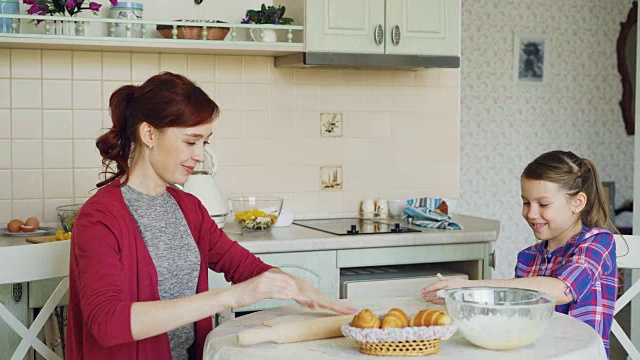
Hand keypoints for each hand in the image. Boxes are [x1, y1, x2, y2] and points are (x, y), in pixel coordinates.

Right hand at [230, 270, 356, 314]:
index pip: (309, 287)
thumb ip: (291, 294)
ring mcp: (273, 280)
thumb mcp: (274, 293)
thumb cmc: (252, 294)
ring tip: (327, 306)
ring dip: (314, 298)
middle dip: (326, 299)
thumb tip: (309, 301)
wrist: (232, 293)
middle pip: (309, 287)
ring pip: (299, 288)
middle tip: (342, 308)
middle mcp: (281, 276)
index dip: (325, 297)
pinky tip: (306, 301)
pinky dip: (296, 296)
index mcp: (285, 279)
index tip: (339, 305)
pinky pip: (284, 291)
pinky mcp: (265, 285)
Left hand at [422, 277, 471, 304]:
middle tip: (423, 295)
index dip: (429, 288)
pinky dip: (437, 301)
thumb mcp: (452, 279)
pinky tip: (433, 301)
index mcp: (448, 282)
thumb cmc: (462, 284)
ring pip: (438, 297)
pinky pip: (443, 301)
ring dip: (432, 298)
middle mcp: (448, 289)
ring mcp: (450, 295)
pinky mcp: (452, 300)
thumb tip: (438, 275)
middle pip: (436, 292)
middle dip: (429, 294)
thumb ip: (444, 278)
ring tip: (426, 298)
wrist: (471, 290)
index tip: (423, 290)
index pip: (436, 285)